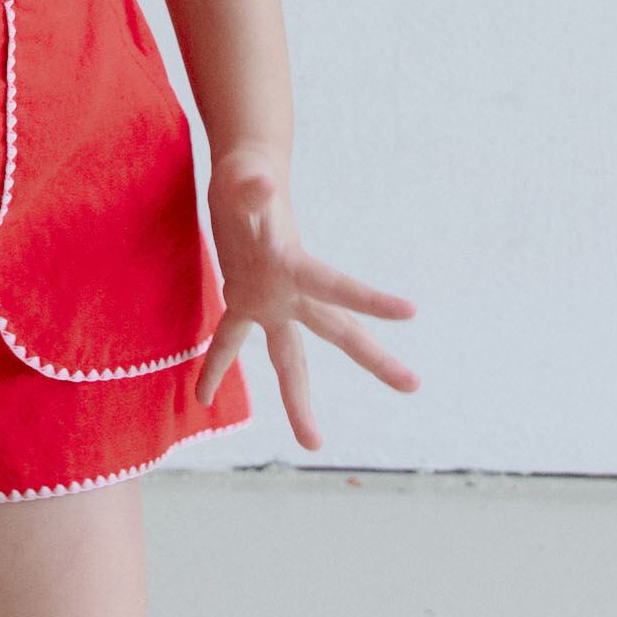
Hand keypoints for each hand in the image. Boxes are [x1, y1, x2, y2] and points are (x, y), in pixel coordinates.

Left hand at [192, 147, 418, 449]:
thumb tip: (260, 182)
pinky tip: (202, 396)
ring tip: (313, 441)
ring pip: (291, 357)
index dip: (371, 300)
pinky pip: (232, 339)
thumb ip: (252, 187)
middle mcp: (292, 291)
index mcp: (296, 264)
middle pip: (339, 331)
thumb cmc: (248, 175)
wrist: (245, 177)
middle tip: (414, 384)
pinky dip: (216, 364)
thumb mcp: (245, 179)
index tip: (412, 311)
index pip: (337, 286)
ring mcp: (272, 300)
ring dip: (299, 399)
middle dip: (375, 359)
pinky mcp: (246, 300)